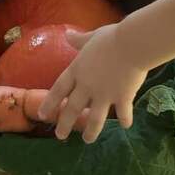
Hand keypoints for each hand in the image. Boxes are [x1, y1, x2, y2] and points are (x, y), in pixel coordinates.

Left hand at [40, 25, 148, 142]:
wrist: (132, 44)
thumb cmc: (111, 38)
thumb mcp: (91, 37)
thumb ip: (79, 40)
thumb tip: (66, 34)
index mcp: (77, 70)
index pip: (58, 89)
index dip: (50, 103)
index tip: (42, 114)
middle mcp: (87, 86)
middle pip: (72, 108)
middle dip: (65, 124)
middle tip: (60, 136)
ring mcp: (104, 94)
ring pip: (94, 118)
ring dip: (90, 131)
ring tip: (88, 140)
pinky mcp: (122, 98)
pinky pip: (123, 112)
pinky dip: (125, 119)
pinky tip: (126, 126)